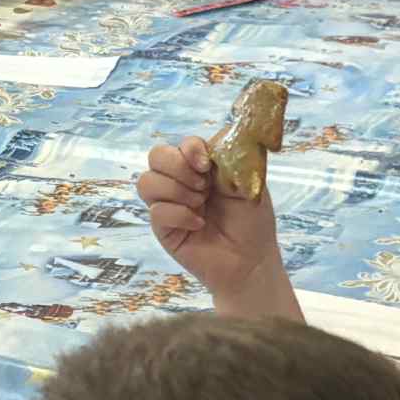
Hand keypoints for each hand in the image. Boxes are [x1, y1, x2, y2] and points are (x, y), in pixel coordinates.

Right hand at [137, 137, 299, 318]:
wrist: (251, 259)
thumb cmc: (252, 221)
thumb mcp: (248, 181)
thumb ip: (230, 156)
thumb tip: (213, 140)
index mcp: (201, 167)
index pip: (181, 143)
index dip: (190, 148)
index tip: (207, 164)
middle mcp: (181, 181)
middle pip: (156, 156)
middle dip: (178, 167)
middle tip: (203, 186)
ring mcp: (169, 204)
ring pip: (147, 181)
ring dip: (177, 191)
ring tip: (200, 204)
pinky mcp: (163, 228)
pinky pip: (156, 211)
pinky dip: (179, 215)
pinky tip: (199, 224)